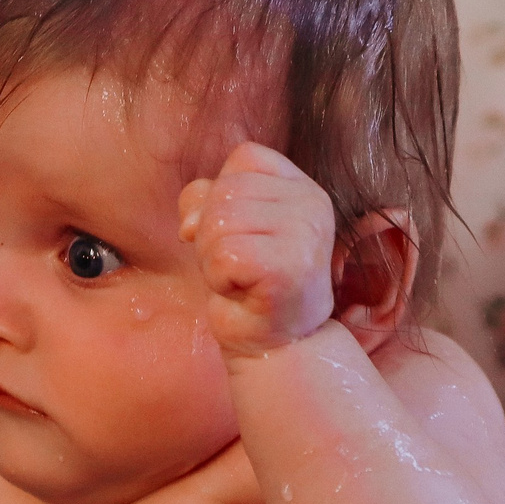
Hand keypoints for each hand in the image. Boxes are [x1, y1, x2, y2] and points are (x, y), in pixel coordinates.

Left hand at [179, 143, 337, 356]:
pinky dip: (219, 279)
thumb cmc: (248, 284)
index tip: (240, 234)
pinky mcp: (288, 267)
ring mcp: (305, 235)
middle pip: (225, 190)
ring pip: (218, 222)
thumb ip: (207, 199)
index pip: (246, 157)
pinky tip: (242, 293)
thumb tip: (191, 221)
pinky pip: (222, 255)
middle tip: (237, 267)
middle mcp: (313, 205)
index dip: (222, 193)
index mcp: (303, 187)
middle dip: (211, 234)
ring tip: (239, 279)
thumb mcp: (227, 227)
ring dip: (212, 259)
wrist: (275, 346)